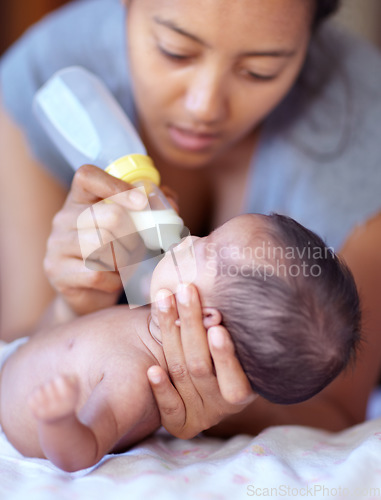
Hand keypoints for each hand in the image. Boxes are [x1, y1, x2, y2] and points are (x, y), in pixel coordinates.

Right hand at [44, 164, 149, 316]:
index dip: (117, 186)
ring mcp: (57, 245)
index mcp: (81, 199)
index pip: (87, 176)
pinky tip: (116, 280)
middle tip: (140, 248)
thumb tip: (171, 203)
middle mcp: (64, 218)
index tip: (142, 202)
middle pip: (109, 215)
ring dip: (126, 259)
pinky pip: (96, 273)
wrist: (93, 294)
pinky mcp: (58, 272)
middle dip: (134, 235)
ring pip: (102, 244)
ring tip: (129, 265)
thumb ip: (154, 209)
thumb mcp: (135, 227)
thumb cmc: (118, 254)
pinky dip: (115, 280)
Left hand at [147, 284, 255, 438]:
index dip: (225, 354)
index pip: (235, 377)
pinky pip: (168, 407)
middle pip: (201, 366)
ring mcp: (201, 414)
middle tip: (185, 291)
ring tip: (166, 301)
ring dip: (170, 335)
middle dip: (191, 324)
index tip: (216, 325)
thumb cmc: (223, 351)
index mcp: (245, 389)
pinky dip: (160, 387)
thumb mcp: (231, 341)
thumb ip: (224, 324)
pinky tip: (151, 369)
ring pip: (181, 373)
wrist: (210, 386)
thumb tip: (226, 276)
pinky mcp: (180, 423)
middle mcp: (224, 404)